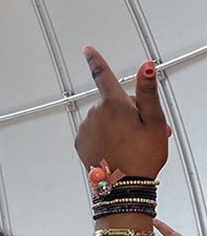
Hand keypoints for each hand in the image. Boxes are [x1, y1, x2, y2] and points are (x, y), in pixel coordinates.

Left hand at [74, 46, 168, 178]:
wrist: (124, 186)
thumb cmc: (142, 155)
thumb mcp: (154, 121)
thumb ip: (148, 91)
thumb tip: (146, 66)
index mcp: (113, 104)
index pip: (103, 75)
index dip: (95, 60)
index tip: (87, 49)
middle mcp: (94, 114)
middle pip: (114, 103)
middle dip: (129, 111)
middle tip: (144, 131)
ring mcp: (85, 128)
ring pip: (105, 118)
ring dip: (118, 125)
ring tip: (132, 143)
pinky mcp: (80, 142)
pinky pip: (94, 132)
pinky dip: (105, 136)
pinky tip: (117, 148)